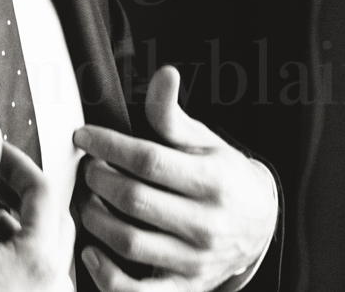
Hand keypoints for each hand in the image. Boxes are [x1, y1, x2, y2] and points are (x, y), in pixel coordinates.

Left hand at [73, 65, 279, 290]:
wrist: (259, 226)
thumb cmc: (223, 177)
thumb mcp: (204, 141)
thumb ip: (173, 115)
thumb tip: (164, 74)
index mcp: (211, 180)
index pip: (150, 160)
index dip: (110, 145)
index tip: (85, 136)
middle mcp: (205, 224)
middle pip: (135, 200)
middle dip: (99, 180)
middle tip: (87, 168)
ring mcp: (195, 262)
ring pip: (131, 243)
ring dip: (96, 220)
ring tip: (88, 200)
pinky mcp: (184, 288)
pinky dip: (108, 276)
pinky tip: (93, 252)